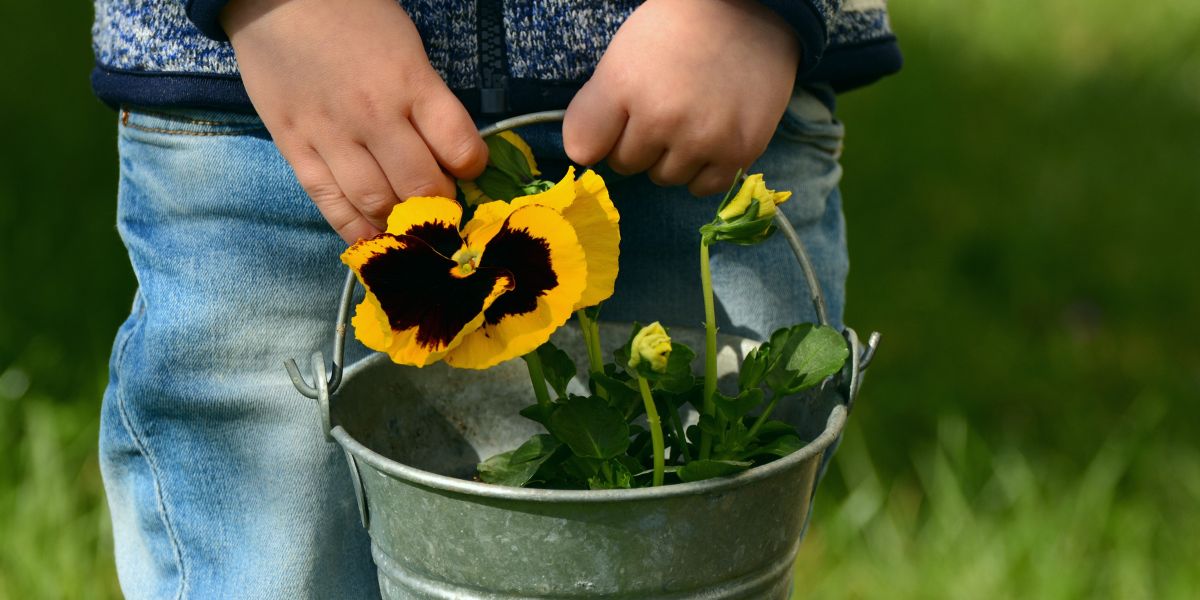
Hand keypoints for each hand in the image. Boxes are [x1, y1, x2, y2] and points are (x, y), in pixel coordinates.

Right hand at [222, 0, 487, 242]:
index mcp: (410, 82)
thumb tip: (450, 152)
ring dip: (401, 223)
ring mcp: (331, 135)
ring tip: (410, 225)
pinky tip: (372, 238)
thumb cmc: (352, 14)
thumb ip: (427, 97)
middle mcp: (374, 114)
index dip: (472, 168)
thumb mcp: (406, 46)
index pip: (460, 147)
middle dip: (441, 206)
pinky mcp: (295, 148)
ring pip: (377, 203)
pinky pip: (329, 203)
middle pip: (421, 187)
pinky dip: (354, 229)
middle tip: (442, 207)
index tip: (468, 170)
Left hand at [562, 0, 800, 196]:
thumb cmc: (678, 32)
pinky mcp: (738, 151)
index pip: (583, 148)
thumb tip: (583, 156)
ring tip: (691, 118)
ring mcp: (702, 138)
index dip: (599, 135)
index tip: (618, 120)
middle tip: (665, 108)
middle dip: (639, 143)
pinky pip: (703, 187)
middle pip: (627, 165)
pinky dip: (703, 170)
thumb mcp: (622, 55)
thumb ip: (594, 108)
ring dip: (672, 157)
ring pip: (665, 177)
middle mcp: (662, 117)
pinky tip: (711, 138)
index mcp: (624, 84)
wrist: (750, 15)